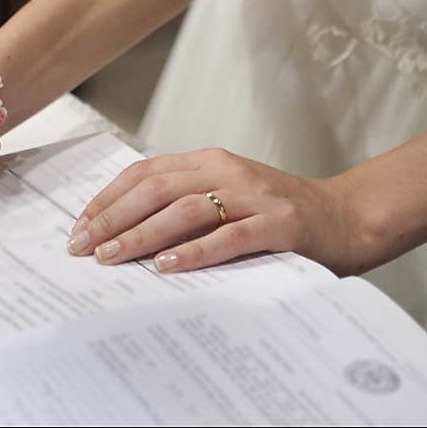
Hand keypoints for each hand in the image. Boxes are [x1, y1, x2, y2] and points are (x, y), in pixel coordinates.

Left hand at [67, 147, 364, 275]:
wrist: (346, 217)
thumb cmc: (276, 213)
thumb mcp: (224, 196)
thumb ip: (183, 204)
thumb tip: (121, 231)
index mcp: (207, 161)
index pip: (144, 173)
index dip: (107, 199)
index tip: (80, 226)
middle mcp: (226, 171)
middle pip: (155, 190)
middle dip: (112, 218)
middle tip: (82, 247)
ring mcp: (253, 195)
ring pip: (184, 210)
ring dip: (141, 235)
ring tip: (111, 257)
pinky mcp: (279, 224)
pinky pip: (229, 237)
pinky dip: (194, 251)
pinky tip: (166, 266)